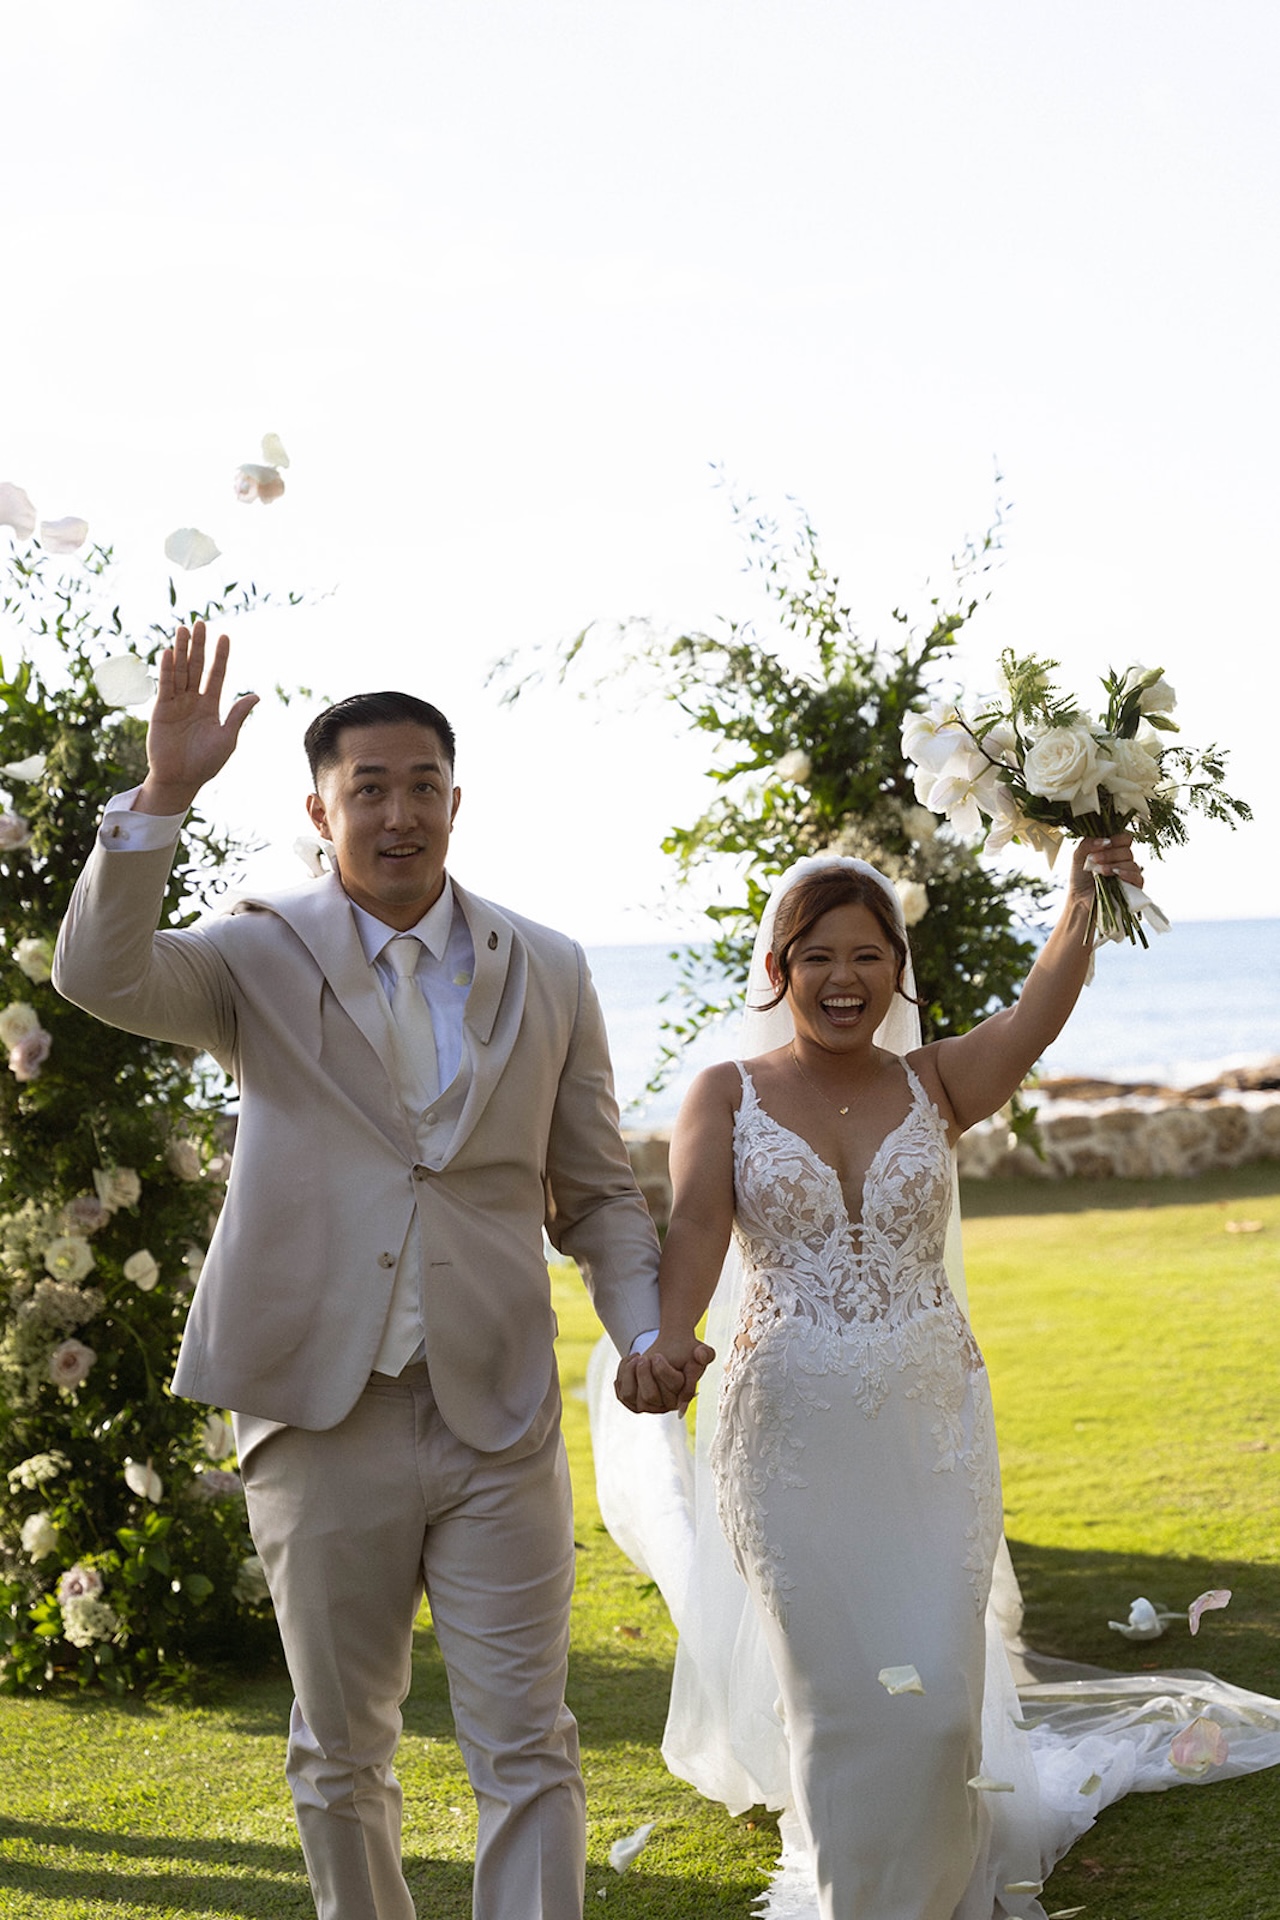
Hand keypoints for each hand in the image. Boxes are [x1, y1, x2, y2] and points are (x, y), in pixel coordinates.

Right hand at [136, 621, 258, 814]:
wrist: (181, 780)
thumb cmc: (206, 763)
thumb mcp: (227, 737)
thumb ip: (238, 715)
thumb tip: (256, 695)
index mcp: (211, 706)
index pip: (216, 675)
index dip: (221, 656)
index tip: (225, 636)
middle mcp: (193, 700)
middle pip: (197, 667)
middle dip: (199, 646)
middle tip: (201, 623)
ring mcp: (176, 703)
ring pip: (180, 671)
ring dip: (182, 650)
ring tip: (184, 629)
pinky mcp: (161, 710)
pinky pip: (165, 686)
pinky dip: (167, 669)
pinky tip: (170, 652)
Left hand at [615, 1337, 714, 1416]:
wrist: (671, 1350)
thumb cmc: (687, 1351)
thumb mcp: (701, 1351)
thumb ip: (704, 1355)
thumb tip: (700, 1358)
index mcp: (682, 1396)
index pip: (671, 1390)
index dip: (662, 1372)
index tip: (658, 1356)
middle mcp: (666, 1405)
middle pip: (650, 1397)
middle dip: (644, 1374)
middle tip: (644, 1357)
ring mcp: (648, 1406)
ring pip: (630, 1396)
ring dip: (629, 1374)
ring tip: (637, 1357)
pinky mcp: (634, 1401)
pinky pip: (621, 1393)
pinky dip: (621, 1375)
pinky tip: (630, 1360)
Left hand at [1069, 831, 1143, 896]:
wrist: (1079, 899)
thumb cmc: (1080, 878)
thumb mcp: (1078, 856)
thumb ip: (1088, 843)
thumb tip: (1105, 840)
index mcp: (1113, 850)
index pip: (1125, 838)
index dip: (1116, 839)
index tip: (1103, 844)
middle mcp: (1123, 860)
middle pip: (1127, 850)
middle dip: (1109, 854)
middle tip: (1094, 859)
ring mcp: (1129, 874)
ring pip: (1131, 863)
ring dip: (1114, 865)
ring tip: (1099, 871)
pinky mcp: (1133, 887)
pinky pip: (1137, 877)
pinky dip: (1127, 874)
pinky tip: (1116, 874)